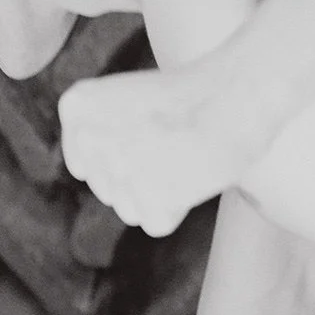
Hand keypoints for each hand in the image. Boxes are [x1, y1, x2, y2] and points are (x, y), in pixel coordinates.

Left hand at [57, 65, 271, 238]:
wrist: (238, 91)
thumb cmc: (196, 92)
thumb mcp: (127, 97)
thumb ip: (103, 137)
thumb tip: (106, 188)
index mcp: (77, 104)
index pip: (85, 158)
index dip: (124, 148)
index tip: (151, 125)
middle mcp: (89, 138)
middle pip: (108, 185)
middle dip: (140, 172)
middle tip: (174, 140)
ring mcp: (118, 171)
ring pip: (128, 208)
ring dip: (157, 192)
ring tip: (184, 155)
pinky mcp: (151, 200)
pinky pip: (154, 222)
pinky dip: (176, 208)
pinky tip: (193, 174)